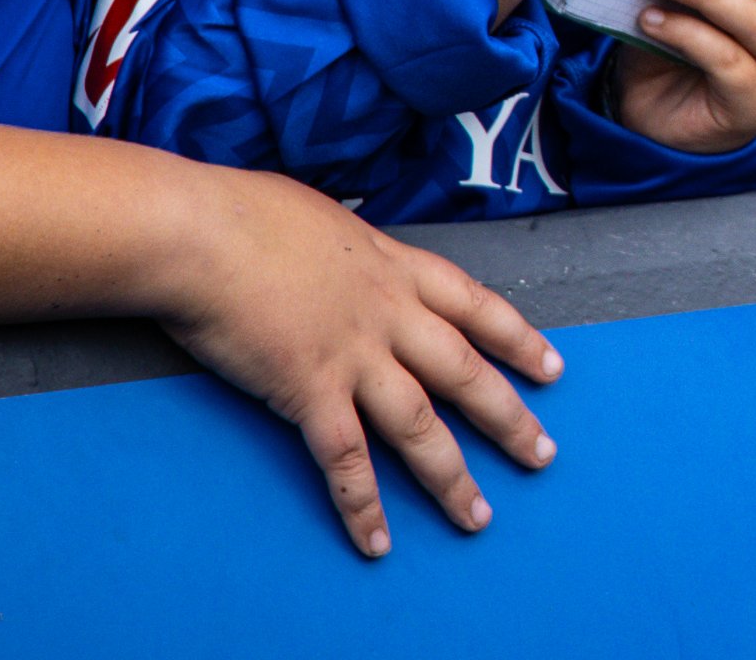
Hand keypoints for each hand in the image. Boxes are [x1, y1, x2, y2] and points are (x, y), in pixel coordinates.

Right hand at [148, 162, 563, 557]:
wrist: (202, 232)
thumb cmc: (246, 213)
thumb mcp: (325, 220)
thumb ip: (348, 249)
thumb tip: (339, 249)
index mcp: (398, 268)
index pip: (478, 307)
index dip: (519, 340)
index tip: (552, 368)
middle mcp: (391, 315)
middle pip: (466, 374)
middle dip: (509, 419)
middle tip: (543, 455)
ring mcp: (355, 356)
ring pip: (420, 426)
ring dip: (451, 478)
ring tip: (478, 517)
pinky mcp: (309, 391)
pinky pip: (346, 461)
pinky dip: (363, 505)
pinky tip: (378, 541)